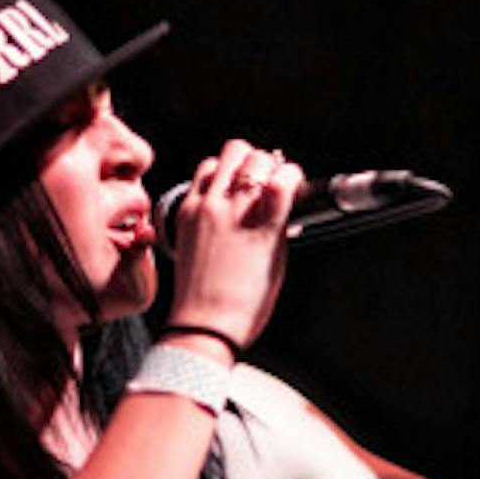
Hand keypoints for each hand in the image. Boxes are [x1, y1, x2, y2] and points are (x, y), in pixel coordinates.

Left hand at [162, 140, 302, 349]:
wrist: (205, 323)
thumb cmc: (245, 302)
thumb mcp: (276, 261)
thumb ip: (278, 225)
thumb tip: (280, 201)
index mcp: (264, 225)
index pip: (285, 176)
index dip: (293, 176)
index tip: (292, 184)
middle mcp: (234, 209)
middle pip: (256, 156)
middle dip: (269, 163)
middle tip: (270, 179)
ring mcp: (207, 207)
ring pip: (226, 155)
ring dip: (240, 163)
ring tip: (244, 181)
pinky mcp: (186, 211)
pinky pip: (201, 174)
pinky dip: (215, 175)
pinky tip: (222, 191)